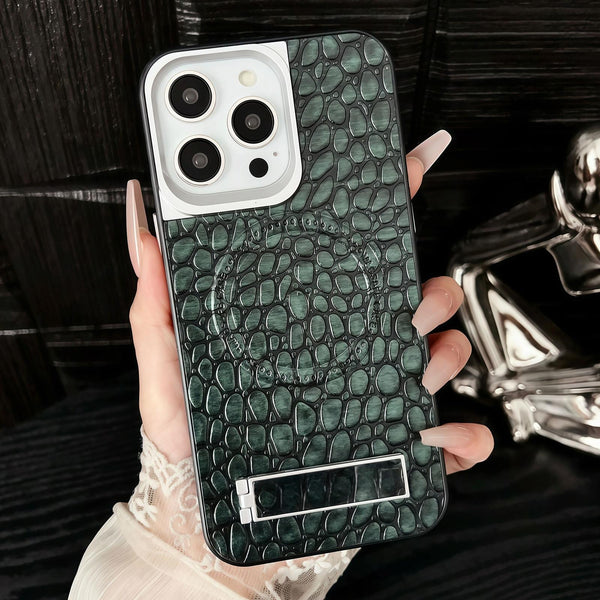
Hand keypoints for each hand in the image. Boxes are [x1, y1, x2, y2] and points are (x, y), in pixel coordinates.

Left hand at [126, 130, 492, 472]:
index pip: (349, 260)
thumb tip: (145, 230)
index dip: (382, 209)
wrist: (209, 513)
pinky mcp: (391, 449)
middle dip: (428, 290)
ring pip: (438, 358)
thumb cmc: (193, 441)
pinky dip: (460, 439)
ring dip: (445, 353)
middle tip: (412, 295)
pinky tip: (440, 438)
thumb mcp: (165, 367)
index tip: (404, 169)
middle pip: (410, 303)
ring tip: (419, 364)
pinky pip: (446, 442)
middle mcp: (346, 353)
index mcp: (305, 324)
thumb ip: (155, 302)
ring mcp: (374, 397)